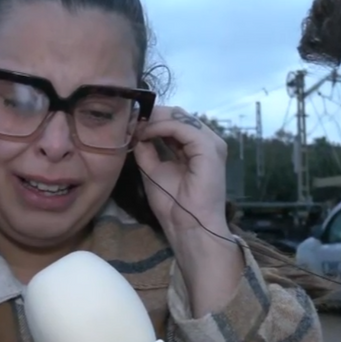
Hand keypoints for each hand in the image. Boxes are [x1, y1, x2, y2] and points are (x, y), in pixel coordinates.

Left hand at [133, 106, 228, 241]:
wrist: (188, 226)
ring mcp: (210, 143)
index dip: (152, 119)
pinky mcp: (209, 148)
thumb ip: (147, 149)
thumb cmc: (173, 205)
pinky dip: (161, 126)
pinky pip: (182, 128)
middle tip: (130, 118)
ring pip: (180, 117)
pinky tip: (145, 132)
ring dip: (155, 119)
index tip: (130, 121)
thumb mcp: (153, 170)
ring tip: (135, 125)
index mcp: (195, 147)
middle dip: (152, 115)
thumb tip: (137, 131)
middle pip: (178, 115)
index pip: (175, 122)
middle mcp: (206, 141)